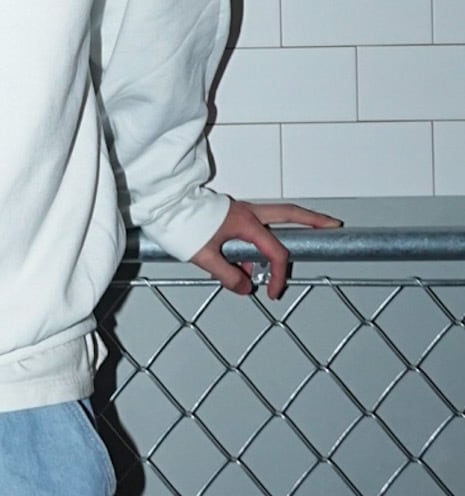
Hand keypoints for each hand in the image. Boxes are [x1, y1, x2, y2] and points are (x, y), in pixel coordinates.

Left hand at [189, 199, 342, 299]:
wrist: (163, 204)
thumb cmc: (181, 224)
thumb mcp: (205, 256)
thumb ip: (228, 275)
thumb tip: (246, 287)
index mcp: (245, 222)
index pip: (275, 252)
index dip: (279, 275)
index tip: (273, 291)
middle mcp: (247, 212)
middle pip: (290, 214)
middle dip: (313, 220)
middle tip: (333, 225)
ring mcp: (241, 210)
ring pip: (274, 220)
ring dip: (277, 244)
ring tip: (270, 271)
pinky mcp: (232, 213)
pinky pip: (254, 230)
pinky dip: (256, 246)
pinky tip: (244, 264)